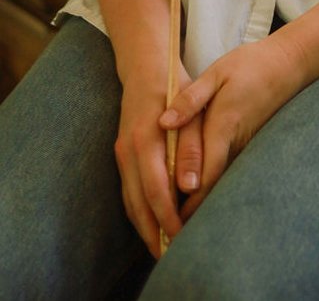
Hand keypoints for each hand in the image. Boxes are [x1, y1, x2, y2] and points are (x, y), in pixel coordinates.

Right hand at [115, 63, 202, 256]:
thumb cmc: (176, 87)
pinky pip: (128, 190)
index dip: (166, 216)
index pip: (155, 188)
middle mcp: (128, 150)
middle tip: (168, 255)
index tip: (179, 235)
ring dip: (143, 226)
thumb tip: (192, 186)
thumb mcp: (193, 111)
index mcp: (146, 139)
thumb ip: (192, 147)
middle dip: (152, 231)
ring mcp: (121, 153)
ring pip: (129, 200)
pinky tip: (151, 223)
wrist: (146, 68)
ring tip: (160, 248)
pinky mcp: (122, 155)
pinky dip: (138, 211)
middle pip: (137, 202)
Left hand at [159, 35, 305, 218]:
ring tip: (175, 221)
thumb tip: (163, 123)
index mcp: (224, 125)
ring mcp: (246, 146)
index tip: (167, 221)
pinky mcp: (250, 145)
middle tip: (166, 234)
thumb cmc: (250, 65)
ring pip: (221, 182)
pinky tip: (194, 194)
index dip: (187, 202)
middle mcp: (237, 143)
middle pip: (212, 187)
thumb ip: (190, 99)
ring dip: (201, 201)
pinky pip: (228, 172)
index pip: (204, 174)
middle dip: (190, 211)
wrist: (290, 64)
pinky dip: (211, 185)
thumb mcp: (217, 72)